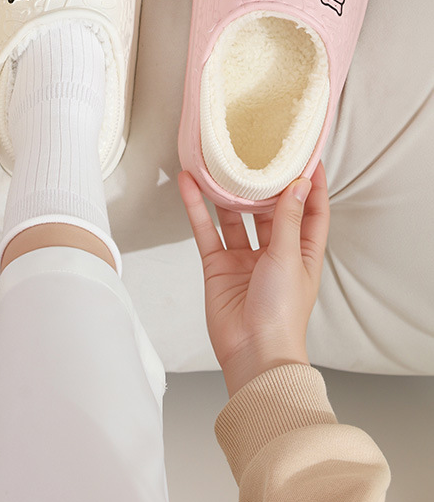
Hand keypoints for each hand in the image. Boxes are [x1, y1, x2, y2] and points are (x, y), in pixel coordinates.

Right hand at [178, 162, 329, 396]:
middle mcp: (275, 252)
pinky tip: (189, 185)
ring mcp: (244, 258)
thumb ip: (287, 219)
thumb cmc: (282, 312)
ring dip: (226, 193)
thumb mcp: (289, 257)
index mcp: (302, 252)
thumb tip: (297, 183)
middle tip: (254, 150)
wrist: (252, 352)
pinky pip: (207, 231)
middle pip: (269, 209)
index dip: (310, 184)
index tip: (306, 155)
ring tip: (217, 162)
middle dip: (262, 183)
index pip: (311, 210)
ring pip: (234, 216)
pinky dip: (197, 209)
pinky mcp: (218, 266)